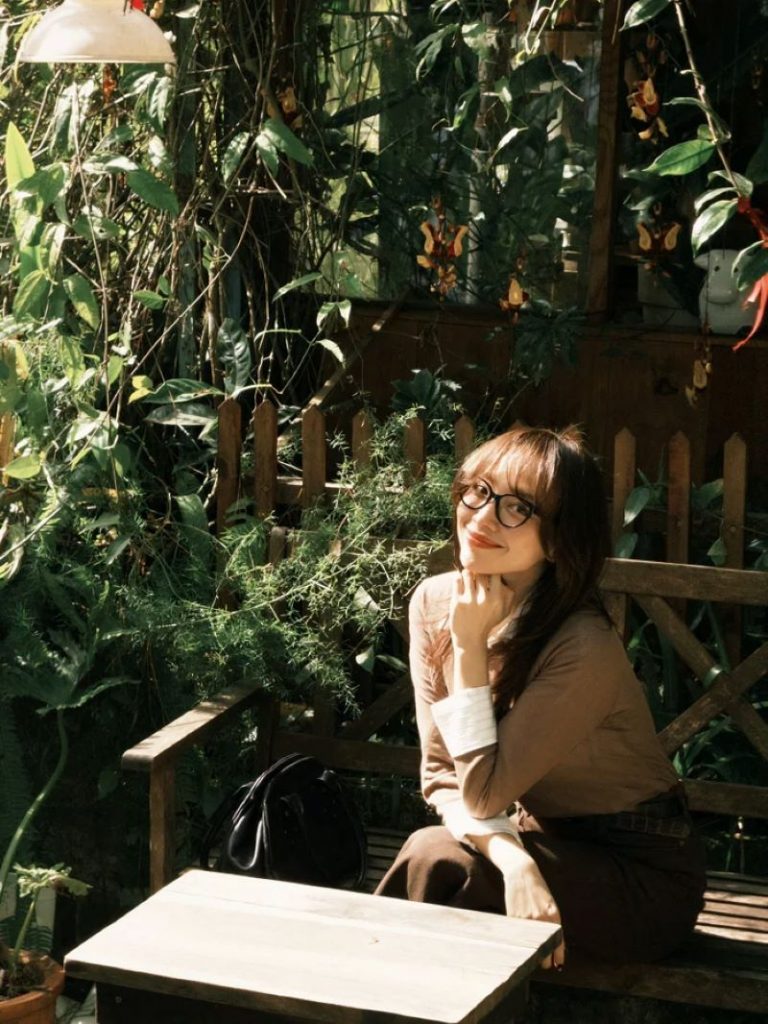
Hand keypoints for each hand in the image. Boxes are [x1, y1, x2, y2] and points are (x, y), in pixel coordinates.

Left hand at [450, 570, 515, 650]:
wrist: (470, 639)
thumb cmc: (487, 623)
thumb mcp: (504, 612)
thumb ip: (510, 596)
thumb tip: (508, 580)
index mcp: (497, 599)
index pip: (495, 573)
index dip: (490, 571)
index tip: (486, 575)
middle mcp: (484, 599)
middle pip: (481, 572)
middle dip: (478, 572)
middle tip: (475, 576)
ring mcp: (470, 600)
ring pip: (468, 573)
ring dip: (467, 574)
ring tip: (467, 578)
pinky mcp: (457, 602)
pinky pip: (457, 580)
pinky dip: (458, 579)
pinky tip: (460, 584)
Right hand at [482, 833, 564, 968]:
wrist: (522, 872)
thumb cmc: (538, 890)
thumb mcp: (549, 905)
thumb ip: (552, 923)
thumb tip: (553, 945)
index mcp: (554, 916)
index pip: (558, 944)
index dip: (557, 958)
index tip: (557, 966)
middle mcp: (542, 919)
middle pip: (544, 950)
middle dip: (544, 959)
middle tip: (543, 960)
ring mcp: (528, 918)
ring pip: (531, 945)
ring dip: (531, 951)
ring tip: (531, 951)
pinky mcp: (514, 917)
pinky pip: (519, 935)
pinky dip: (520, 939)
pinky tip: (520, 937)